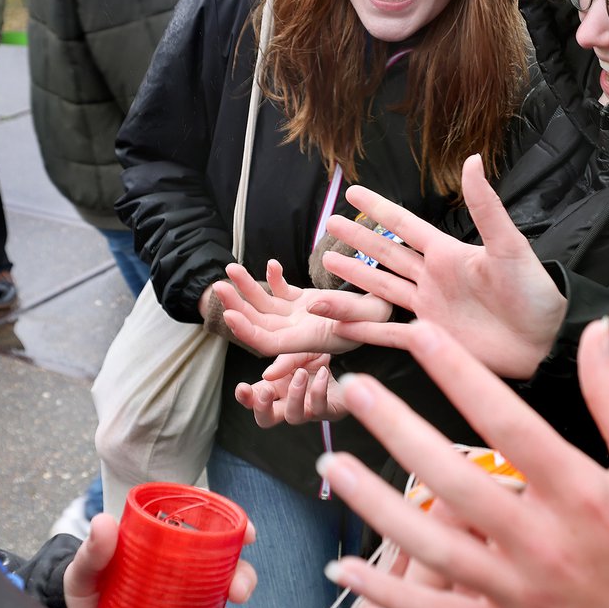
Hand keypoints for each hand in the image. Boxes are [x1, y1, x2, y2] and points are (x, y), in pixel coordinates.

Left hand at [65, 514, 258, 607]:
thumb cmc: (88, 595)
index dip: (237, 532)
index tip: (248, 536)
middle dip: (244, 580)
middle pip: (231, 576)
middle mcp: (189, 586)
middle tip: (237, 591)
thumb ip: (94, 551)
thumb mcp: (87, 571)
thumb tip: (103, 523)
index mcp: (173, 555)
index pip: (213, 536)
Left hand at [213, 261, 390, 356]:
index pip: (268, 343)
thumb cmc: (382, 317)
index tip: (229, 313)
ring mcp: (299, 317)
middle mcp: (299, 332)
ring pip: (265, 306)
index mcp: (309, 340)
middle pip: (259, 324)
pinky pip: (281, 293)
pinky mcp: (304, 302)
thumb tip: (313, 305)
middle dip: (237, 306)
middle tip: (218, 286)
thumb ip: (341, 311)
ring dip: (247, 289)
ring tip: (229, 268)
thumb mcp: (366, 315)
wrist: (390, 311)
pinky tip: (272, 264)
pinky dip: (274, 279)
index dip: (247, 331)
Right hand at [234, 352, 347, 426]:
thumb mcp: (297, 352)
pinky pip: (320, 408)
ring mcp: (307, 411)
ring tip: (302, 373)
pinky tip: (323, 372)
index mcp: (275, 388)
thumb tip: (267, 375)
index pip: (252, 399)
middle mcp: (288, 403)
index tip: (242, 388)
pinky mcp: (328, 412)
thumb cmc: (315, 361)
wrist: (345, 364)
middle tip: (267, 390)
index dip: (244, 398)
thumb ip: (283, 362)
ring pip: (293, 417)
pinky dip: (320, 390)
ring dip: (294, 395)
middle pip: (266, 420)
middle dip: (262, 408)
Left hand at [317, 319, 608, 607]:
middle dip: (398, 429)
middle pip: (455, 477)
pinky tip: (343, 567)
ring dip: (378, 506)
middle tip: (355, 388)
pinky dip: (389, 594)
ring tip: (336, 465)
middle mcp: (542, 540)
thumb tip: (597, 330)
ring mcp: (519, 590)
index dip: (459, 374)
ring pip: (433, 547)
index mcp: (579, 491)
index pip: (507, 421)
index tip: (418, 336)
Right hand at [319, 155, 566, 379]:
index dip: (379, 209)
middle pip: (386, 255)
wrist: (547, 340)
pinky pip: (390, 333)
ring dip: (354, 277)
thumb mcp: (509, 246)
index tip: (353, 191)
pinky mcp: (432, 338)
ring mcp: (430, 309)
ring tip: (326, 263)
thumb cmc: (534, 292)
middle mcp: (433, 279)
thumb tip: (472, 160)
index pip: (405, 226)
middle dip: (358, 239)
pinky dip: (365, 329)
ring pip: (381, 289)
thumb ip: (485, 207)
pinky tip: (342, 323)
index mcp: (448, 254)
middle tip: (329, 226)